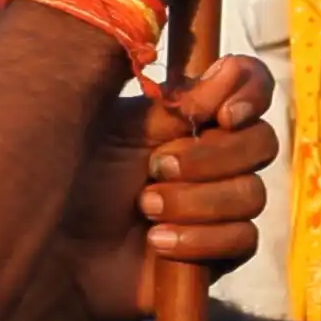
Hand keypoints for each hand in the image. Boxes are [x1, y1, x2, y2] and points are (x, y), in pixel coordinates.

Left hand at [57, 55, 277, 320]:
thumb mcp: (120, 132)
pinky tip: (157, 241)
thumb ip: (175, 101)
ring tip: (144, 208)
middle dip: (210, 157)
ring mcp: (219, 205)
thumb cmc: (77, 183)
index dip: (251, 93)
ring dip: (195, 201)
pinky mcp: (218, 252)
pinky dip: (200, 238)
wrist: (59, 251)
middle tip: (155, 168)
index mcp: (190, 118)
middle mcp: (213, 157)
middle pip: (261, 142)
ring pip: (251, 194)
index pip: (249, 88)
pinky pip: (242, 239)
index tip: (225, 114)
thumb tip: (229, 68)